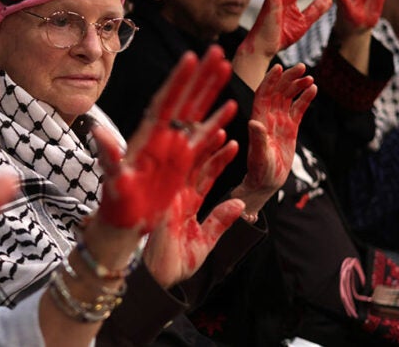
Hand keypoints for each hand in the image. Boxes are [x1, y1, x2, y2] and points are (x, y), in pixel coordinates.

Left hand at [96, 45, 234, 232]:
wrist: (124, 222)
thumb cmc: (116, 203)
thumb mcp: (113, 180)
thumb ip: (109, 156)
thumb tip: (97, 130)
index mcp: (148, 137)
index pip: (166, 101)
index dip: (177, 80)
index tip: (189, 57)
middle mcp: (163, 136)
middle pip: (185, 99)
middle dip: (200, 75)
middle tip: (217, 50)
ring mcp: (174, 147)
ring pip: (196, 112)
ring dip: (211, 91)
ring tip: (226, 68)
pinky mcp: (183, 162)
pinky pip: (203, 138)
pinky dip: (217, 122)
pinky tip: (231, 108)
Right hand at [142, 133, 242, 286]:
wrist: (157, 277)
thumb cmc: (175, 264)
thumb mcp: (205, 241)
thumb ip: (221, 221)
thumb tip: (241, 205)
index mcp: (187, 204)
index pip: (206, 175)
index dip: (219, 159)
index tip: (233, 143)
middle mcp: (178, 194)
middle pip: (197, 161)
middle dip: (211, 140)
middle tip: (225, 120)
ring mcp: (170, 194)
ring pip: (189, 162)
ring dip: (204, 144)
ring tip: (221, 127)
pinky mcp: (165, 198)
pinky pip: (178, 174)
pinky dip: (190, 159)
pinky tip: (199, 144)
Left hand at [231, 62, 316, 215]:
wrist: (267, 182)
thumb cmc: (259, 171)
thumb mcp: (259, 156)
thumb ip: (257, 139)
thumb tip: (254, 122)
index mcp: (258, 119)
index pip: (263, 94)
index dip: (270, 80)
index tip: (280, 67)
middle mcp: (268, 117)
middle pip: (277, 91)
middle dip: (288, 78)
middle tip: (301, 67)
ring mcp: (279, 121)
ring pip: (288, 97)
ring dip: (297, 86)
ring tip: (310, 77)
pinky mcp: (290, 128)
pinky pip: (298, 109)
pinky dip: (305, 99)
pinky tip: (313, 89)